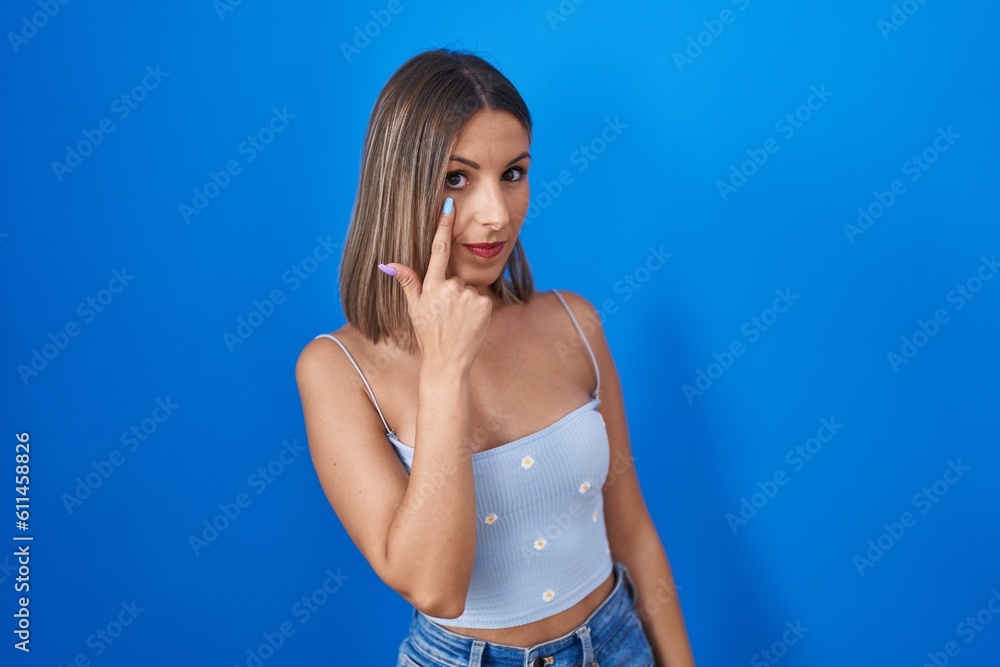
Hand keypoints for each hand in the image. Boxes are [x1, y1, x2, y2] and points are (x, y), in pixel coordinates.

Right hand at [380, 198, 491, 370]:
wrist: (447, 363)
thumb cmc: (429, 336)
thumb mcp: (414, 308)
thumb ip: (407, 282)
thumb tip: (387, 264)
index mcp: (431, 286)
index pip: (438, 249)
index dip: (444, 225)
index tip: (450, 205)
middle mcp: (450, 287)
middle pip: (455, 278)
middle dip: (453, 292)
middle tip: (447, 315)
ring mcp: (468, 296)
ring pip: (468, 290)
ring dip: (465, 303)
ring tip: (457, 322)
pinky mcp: (484, 304)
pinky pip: (481, 300)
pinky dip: (477, 310)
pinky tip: (469, 324)